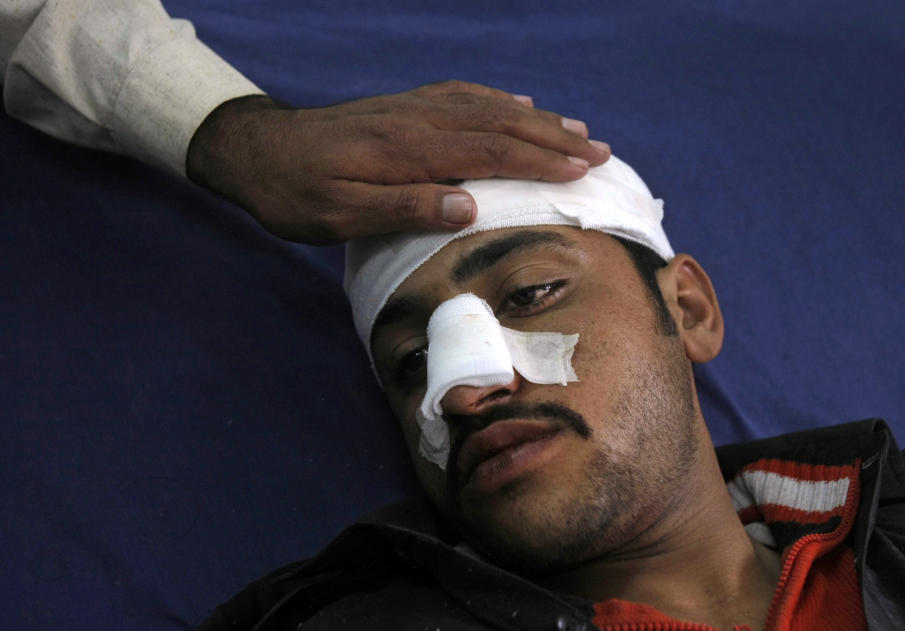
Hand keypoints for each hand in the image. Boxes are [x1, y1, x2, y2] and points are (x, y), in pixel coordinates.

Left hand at [186, 80, 610, 243]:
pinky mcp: (402, 107)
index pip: (490, 151)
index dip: (540, 161)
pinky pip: (461, 95)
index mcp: (409, 150)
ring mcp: (411, 108)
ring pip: (487, 107)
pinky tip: (517, 104)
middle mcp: (418, 120)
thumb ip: (404, 206)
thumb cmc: (296, 194)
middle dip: (554, 139)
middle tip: (601, 152)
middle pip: (500, 124)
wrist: (256, 151)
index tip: (584, 170)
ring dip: (535, 120)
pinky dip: (497, 100)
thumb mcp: (341, 213)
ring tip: (577, 129)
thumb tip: (469, 205)